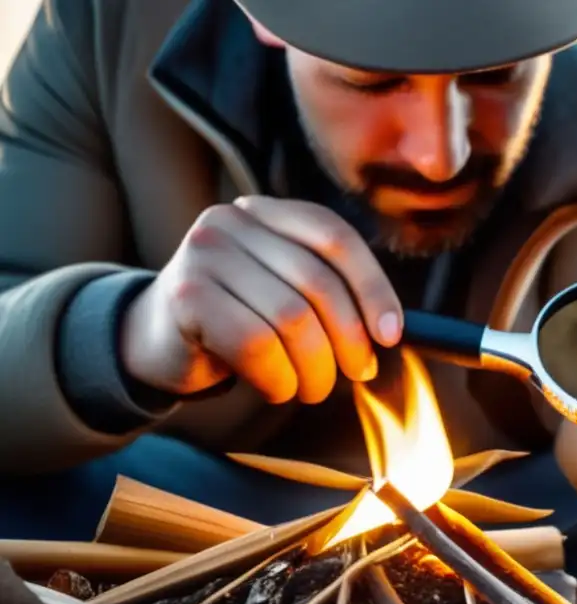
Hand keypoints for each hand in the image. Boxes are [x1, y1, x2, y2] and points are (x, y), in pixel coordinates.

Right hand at [121, 196, 401, 404]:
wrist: (156, 342)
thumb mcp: (284, 293)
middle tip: (355, 374)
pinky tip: (278, 388)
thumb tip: (389, 332)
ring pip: (292, 318)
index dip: (373, 287)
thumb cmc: (237, 322)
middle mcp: (234, 220)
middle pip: (319, 282)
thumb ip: (330, 294)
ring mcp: (205, 253)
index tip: (391, 335)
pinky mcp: (186, 295)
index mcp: (269, 212)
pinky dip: (279, 378)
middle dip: (348, 340)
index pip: (336, 237)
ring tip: (311, 388)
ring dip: (314, 368)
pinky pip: (256, 344)